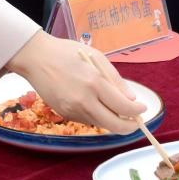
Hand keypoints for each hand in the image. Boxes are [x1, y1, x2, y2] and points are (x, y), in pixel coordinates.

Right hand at [7, 32, 145, 133]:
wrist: (36, 58)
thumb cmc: (67, 52)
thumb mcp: (97, 57)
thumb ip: (115, 80)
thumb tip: (131, 100)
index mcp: (95, 83)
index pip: (123, 107)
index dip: (137, 111)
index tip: (143, 109)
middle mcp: (84, 100)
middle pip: (114, 125)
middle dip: (129, 127)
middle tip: (136, 121)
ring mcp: (73, 110)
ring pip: (101, 124)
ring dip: (112, 120)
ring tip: (116, 109)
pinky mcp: (64, 114)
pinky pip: (87, 120)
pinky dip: (96, 115)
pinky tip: (94, 103)